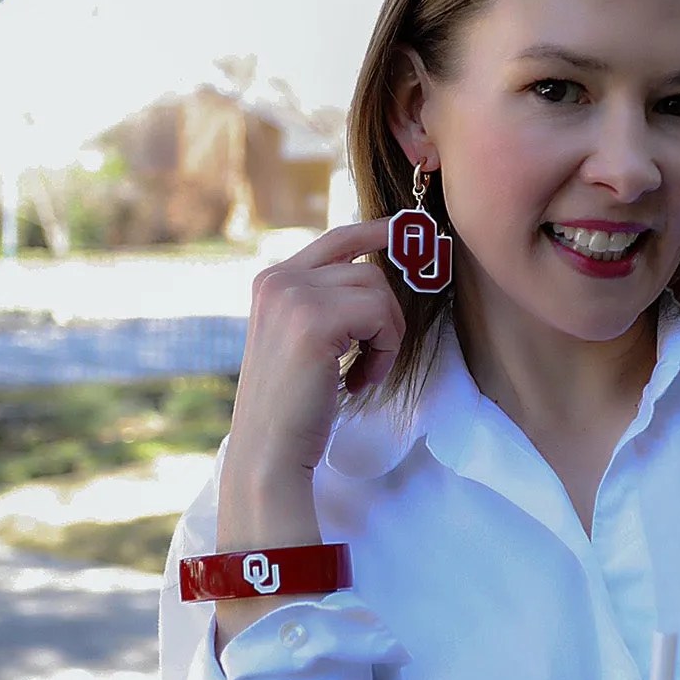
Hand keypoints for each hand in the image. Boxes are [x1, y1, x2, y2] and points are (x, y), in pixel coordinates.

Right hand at [224, 218, 404, 491]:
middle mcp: (278, 279)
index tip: (410, 229)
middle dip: (386, 313)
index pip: (336, 239)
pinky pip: (380, 315)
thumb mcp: (301, 340)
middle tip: (375, 356)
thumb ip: (325, 304)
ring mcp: (292, 296)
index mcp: (272, 281)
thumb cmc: (293, 406)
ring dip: (385, 336)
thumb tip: (375, 274)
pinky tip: (358, 380)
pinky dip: (383, 351)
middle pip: (367, 267)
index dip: (378, 230)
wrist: (269, 450)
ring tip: (361, 372)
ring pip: (377, 289)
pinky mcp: (314, 320)